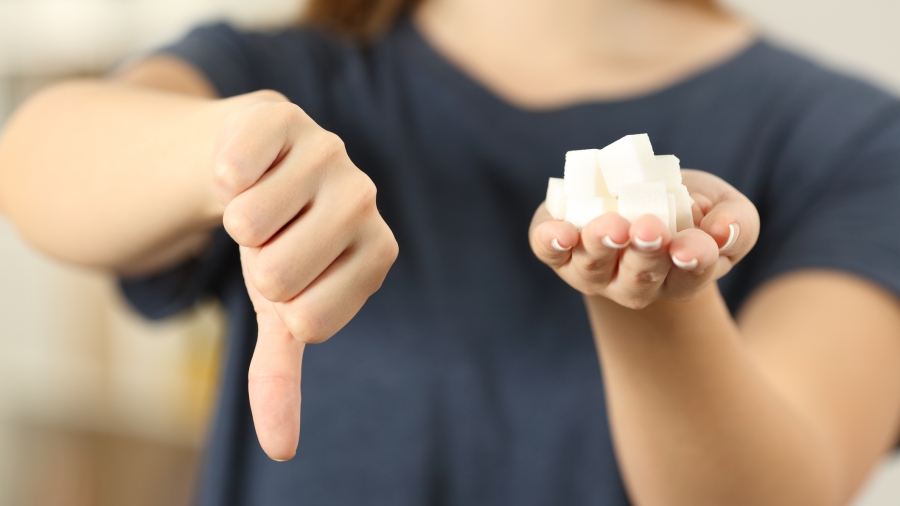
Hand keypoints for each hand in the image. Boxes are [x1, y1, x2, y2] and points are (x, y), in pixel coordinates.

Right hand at [214, 91, 397, 459]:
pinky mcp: (284, 115)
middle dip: (252, 265)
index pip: (309, 319)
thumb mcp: (279, 313)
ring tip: (259, 204)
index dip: (279, 305)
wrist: (248, 170)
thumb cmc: (276, 248)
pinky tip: (242, 168)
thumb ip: (282, 375)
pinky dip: (220, 175)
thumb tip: (281, 451)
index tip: (289, 278)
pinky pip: (234, 164)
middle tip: (269, 240)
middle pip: (277, 273)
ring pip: (249, 221)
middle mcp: (365, 200)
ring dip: (234, 222)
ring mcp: (329, 152)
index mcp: (378, 254)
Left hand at [529, 170, 757, 308]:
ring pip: (594, 268)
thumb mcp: (724, 207)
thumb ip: (737, 224)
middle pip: (640, 278)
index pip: (690, 274)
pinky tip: (556, 232)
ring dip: (601, 246)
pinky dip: (550, 242)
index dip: (691, 260)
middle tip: (648, 230)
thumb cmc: (687, 208)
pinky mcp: (558, 250)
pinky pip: (549, 252)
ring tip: (610, 227)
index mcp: (680, 278)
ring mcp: (592, 271)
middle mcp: (633, 284)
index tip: (689, 246)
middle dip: (644, 254)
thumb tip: (724, 232)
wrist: (635, 193)